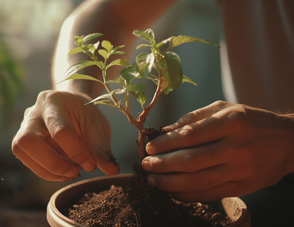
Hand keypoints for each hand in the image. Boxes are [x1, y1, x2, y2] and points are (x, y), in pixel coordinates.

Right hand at [12, 90, 118, 180]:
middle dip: (53, 163)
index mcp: (54, 101)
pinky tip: (63, 172)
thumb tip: (112, 170)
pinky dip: (45, 171)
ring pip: (20, 150)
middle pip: (27, 140)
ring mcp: (24, 125)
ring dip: (46, 169)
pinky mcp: (22, 140)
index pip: (60, 131)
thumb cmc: (85, 114)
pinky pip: (25, 159)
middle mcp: (33, 112)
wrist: (72, 105)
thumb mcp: (98, 126)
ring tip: (70, 173)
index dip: (77, 152)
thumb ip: (102, 148)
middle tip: (75, 172)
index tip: (92, 165)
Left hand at [141, 101, 293, 201]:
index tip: (149, 147)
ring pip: (197, 182)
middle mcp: (236, 147)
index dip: (165, 144)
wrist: (288, 143)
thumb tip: (166, 130)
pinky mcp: (242, 187)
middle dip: (162, 165)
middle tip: (146, 165)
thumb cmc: (252, 121)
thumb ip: (196, 118)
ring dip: (170, 184)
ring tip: (152, 180)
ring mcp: (240, 170)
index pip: (189, 136)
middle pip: (190, 161)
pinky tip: (172, 192)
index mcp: (231, 122)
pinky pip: (209, 195)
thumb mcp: (226, 108)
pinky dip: (187, 195)